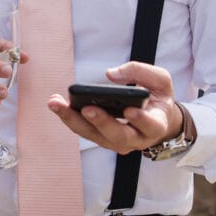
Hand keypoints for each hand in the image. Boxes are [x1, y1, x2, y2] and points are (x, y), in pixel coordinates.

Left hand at [47, 62, 183, 154]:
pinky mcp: (101, 138)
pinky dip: (69, 117)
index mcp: (156, 125)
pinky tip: (56, 103)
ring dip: (73, 120)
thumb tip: (110, 74)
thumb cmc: (156, 97)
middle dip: (101, 122)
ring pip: (95, 136)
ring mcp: (117, 142)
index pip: (151, 126)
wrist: (156, 118)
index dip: (141, 120)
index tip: (129, 109)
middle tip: (86, 108)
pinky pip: (84, 131)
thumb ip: (140, 72)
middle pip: (118, 136)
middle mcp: (137, 139)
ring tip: (56, 103)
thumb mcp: (159, 80)